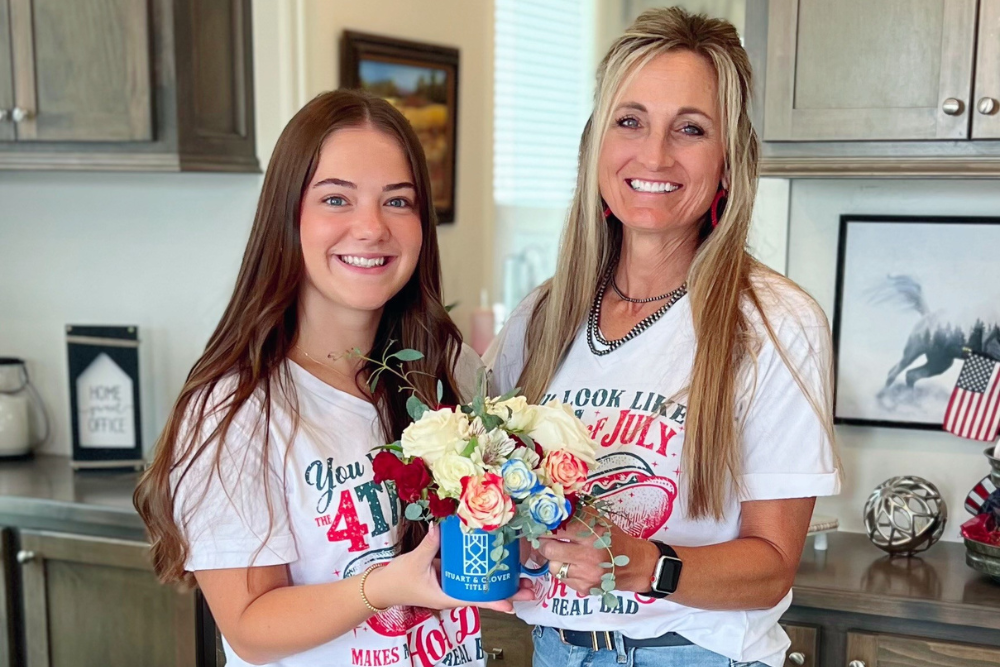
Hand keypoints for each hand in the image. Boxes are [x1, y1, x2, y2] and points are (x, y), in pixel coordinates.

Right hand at [366, 523, 533, 613]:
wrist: (382, 584)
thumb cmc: (398, 580)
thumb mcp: (414, 562)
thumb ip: (429, 545)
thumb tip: (441, 527)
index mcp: (448, 596)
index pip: (476, 600)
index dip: (495, 602)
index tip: (513, 605)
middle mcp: (454, 591)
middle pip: (485, 594)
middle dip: (507, 591)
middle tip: (529, 585)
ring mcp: (453, 582)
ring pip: (480, 583)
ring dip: (500, 579)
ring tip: (522, 573)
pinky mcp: (449, 572)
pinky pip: (470, 571)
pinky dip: (482, 566)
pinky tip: (495, 556)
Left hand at [536, 511, 658, 595]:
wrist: (635, 564)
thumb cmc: (615, 539)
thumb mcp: (600, 521)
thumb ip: (578, 515)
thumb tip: (555, 511)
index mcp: (591, 534)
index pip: (557, 529)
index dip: (546, 527)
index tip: (542, 526)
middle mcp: (588, 555)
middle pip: (549, 549)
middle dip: (544, 544)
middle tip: (546, 540)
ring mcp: (586, 574)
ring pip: (553, 567)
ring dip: (554, 560)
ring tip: (562, 554)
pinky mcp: (585, 588)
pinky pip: (562, 579)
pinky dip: (564, 572)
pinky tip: (574, 566)